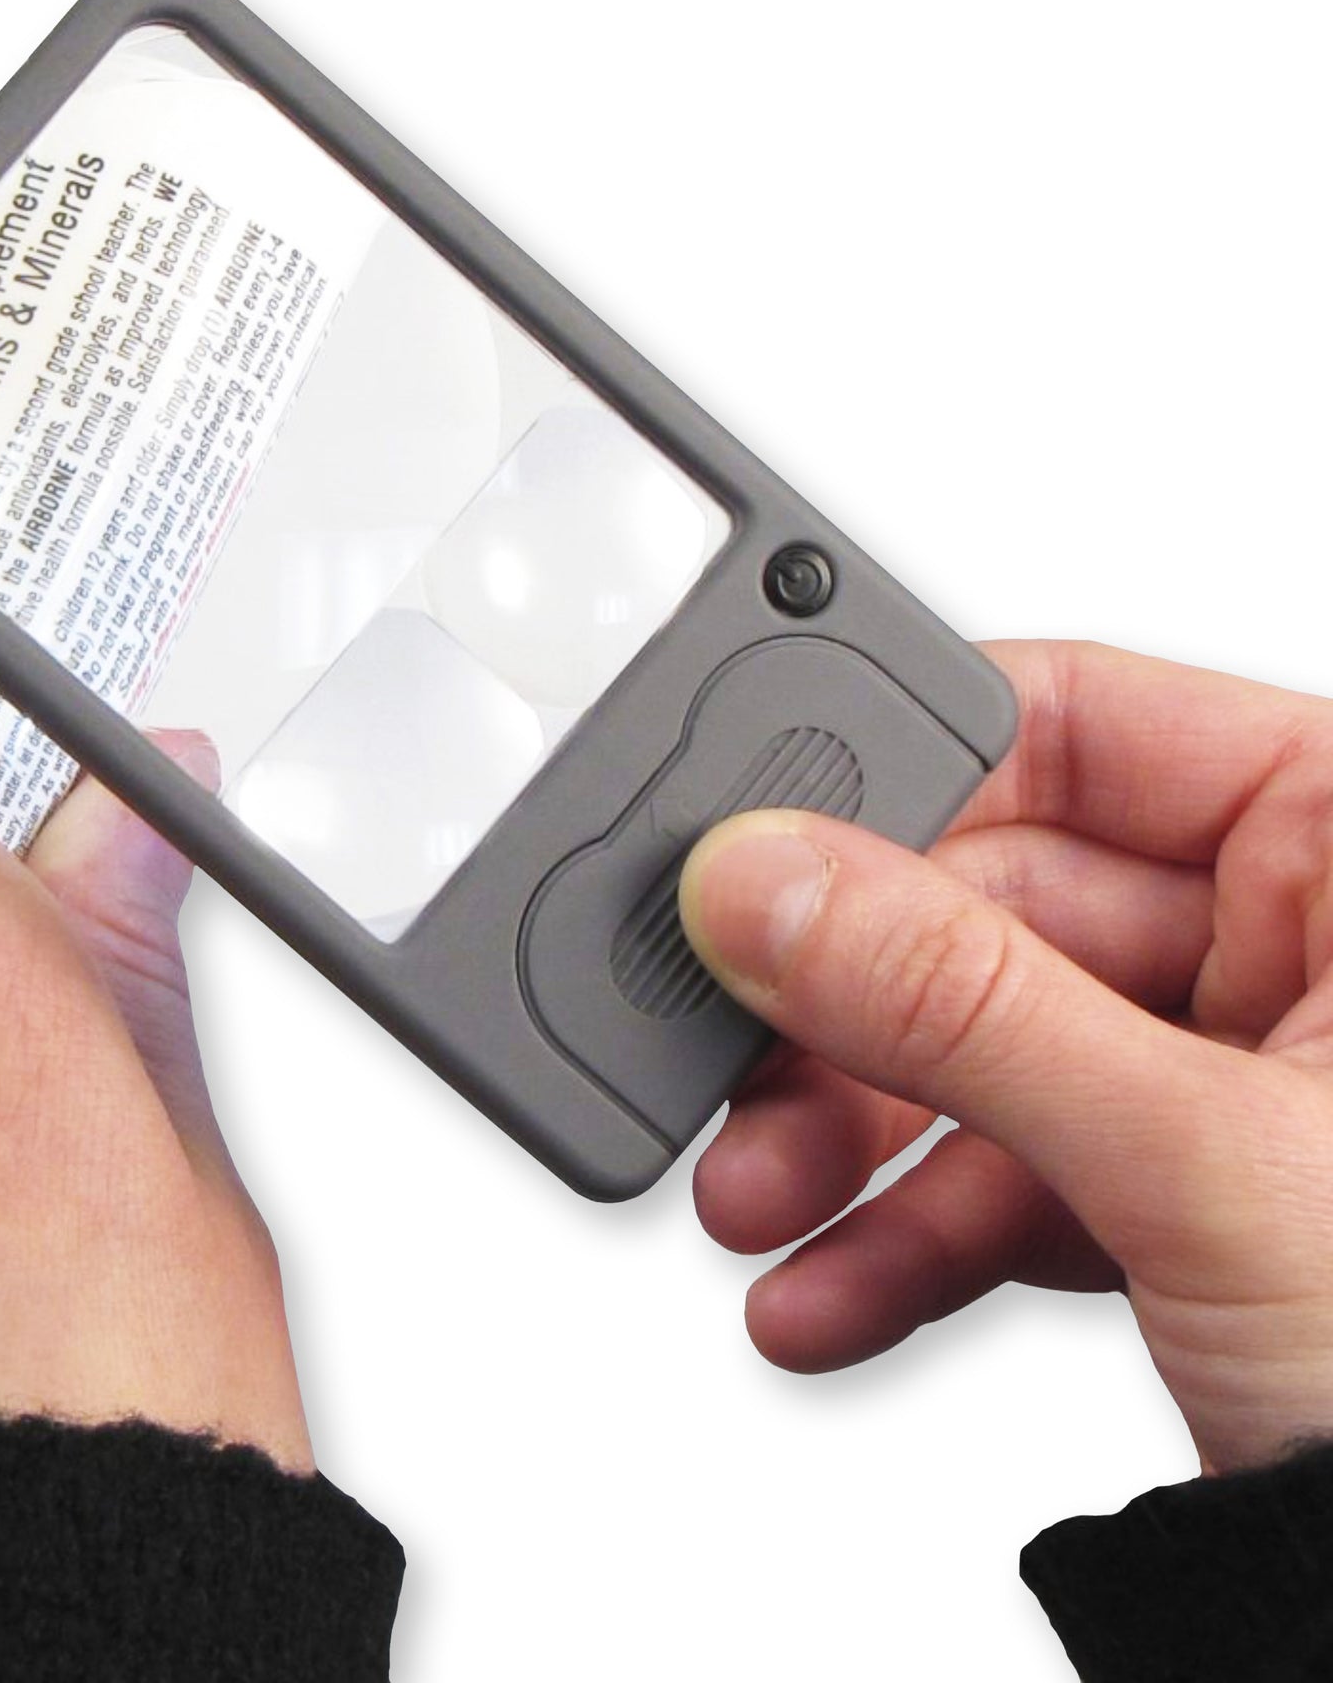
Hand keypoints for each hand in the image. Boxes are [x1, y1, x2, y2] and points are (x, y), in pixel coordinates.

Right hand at [679, 640, 1332, 1475]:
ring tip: (760, 1209)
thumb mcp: (1210, 1162)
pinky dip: (911, 1236)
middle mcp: (1302, 943)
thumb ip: (964, 1004)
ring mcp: (1243, 1074)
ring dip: (851, 1142)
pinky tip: (830, 1288)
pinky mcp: (1194, 1195)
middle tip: (736, 1061)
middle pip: (991, 908)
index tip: (756, 842)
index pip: (1081, 726)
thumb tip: (763, 883)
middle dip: (847, 1018)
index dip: (906, 772)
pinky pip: (1014, 1172)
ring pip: (982, 1050)